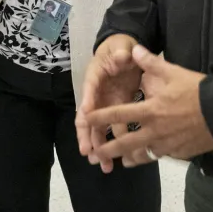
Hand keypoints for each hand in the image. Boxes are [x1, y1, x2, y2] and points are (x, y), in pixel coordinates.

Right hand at [75, 33, 140, 173]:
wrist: (127, 51)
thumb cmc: (120, 47)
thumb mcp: (121, 46)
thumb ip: (121, 53)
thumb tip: (121, 57)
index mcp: (94, 77)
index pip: (88, 92)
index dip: (87, 104)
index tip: (85, 120)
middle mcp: (96, 94)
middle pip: (88, 118)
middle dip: (88, 136)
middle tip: (89, 154)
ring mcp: (106, 104)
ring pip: (99, 128)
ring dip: (100, 146)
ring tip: (104, 165)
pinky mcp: (117, 109)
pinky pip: (114, 127)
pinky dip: (114, 142)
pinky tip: (118, 158)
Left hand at [81, 45, 212, 168]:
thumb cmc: (196, 90)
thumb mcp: (173, 71)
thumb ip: (151, 62)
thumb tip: (134, 49)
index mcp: (150, 110)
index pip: (118, 114)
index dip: (100, 117)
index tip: (86, 120)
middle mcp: (154, 131)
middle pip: (125, 144)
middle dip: (108, 149)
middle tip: (96, 154)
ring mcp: (166, 145)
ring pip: (142, 155)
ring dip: (129, 158)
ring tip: (121, 161)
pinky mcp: (179, 153)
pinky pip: (160, 156)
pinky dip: (152, 156)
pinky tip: (149, 156)